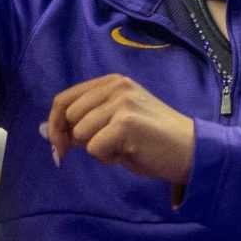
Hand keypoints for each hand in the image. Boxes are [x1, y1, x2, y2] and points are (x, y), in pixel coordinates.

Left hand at [41, 75, 196, 182]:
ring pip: (81, 134)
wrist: (193, 151)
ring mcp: (121, 103)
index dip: (55, 124)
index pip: (64, 99)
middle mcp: (116, 87)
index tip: (60, 147)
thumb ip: (86, 120)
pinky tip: (131, 153)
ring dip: (97, 149)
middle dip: (77, 139)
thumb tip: (47, 131)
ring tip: (124, 148)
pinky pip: (95, 148)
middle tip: (104, 149)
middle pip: (69, 117)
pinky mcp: (126, 123)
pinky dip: (109, 158)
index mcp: (112, 82)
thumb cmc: (154, 140)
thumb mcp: (117, 122)